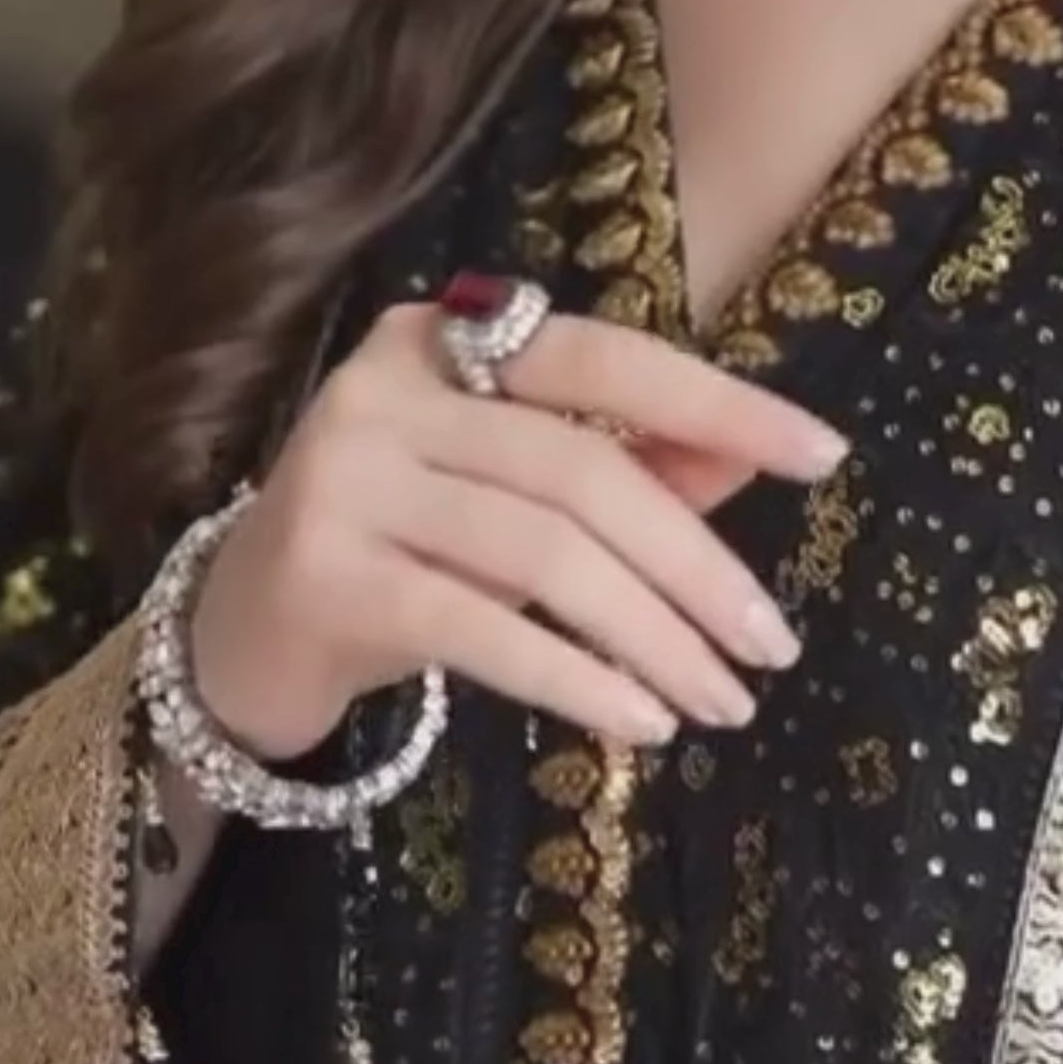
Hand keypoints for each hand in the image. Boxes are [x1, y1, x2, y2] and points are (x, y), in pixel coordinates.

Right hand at [189, 300, 844, 761]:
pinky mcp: (327, 578)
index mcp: (439, 340)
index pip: (607, 359)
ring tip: (720, 703)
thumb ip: (623, 463)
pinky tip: (639, 723)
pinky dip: (576, 679)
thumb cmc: (398, 558)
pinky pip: (483, 629)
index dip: (721, 404)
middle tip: (770, 649)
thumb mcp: (510, 501)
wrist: (238, 640)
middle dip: (696, 569)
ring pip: (542, 554)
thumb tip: (754, 452)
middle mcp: (385, 390)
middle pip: (584, 472)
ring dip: (652, 638)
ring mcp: (345, 480)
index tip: (824, 456)